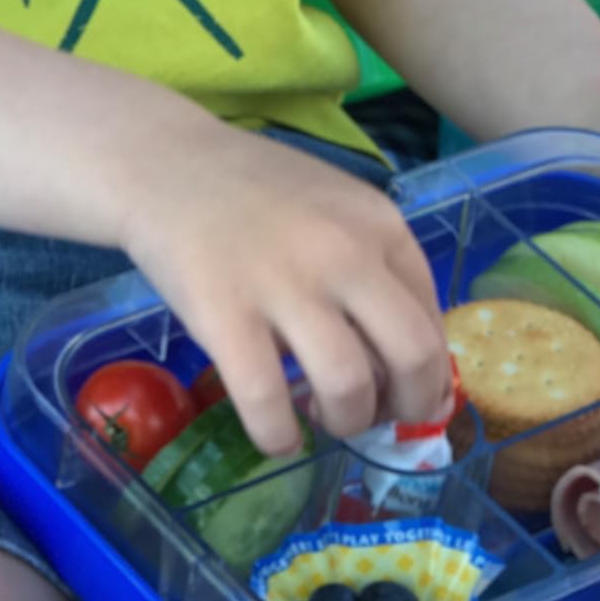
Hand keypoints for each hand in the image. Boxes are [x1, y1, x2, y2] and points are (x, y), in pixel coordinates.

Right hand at [121, 115, 450, 458]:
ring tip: (323, 418)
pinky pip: (266, 400)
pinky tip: (276, 437)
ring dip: (346, 423)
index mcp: (380, 225)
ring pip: (348, 386)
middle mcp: (344, 253)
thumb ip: (374, 265)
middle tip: (380, 419)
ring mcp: (284, 283)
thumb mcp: (336, 207)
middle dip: (408, 408)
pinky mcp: (224, 314)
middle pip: (413, 356)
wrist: (165, 163)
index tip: (405, 394)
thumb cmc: (255, 191)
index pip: (433, 318)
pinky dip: (279, 436)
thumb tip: (405, 361)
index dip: (428, 373)